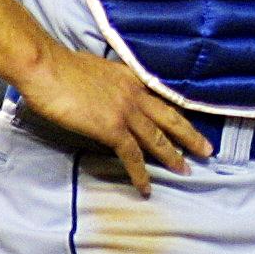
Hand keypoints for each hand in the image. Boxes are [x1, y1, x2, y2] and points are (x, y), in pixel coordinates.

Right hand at [15, 45, 213, 194]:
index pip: (162, 97)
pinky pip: (132, 155)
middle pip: (171, 117)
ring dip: (174, 156)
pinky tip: (146, 187)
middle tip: (207, 150)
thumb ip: (109, 81)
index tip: (191, 122)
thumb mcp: (97, 68)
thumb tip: (107, 89)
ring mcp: (126, 111)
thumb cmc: (62, 66)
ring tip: (187, 170)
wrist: (47, 67)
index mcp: (131, 77)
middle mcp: (135, 93)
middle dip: (190, 135)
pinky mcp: (112, 128)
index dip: (178, 111)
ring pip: (158, 138)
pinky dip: (141, 173)